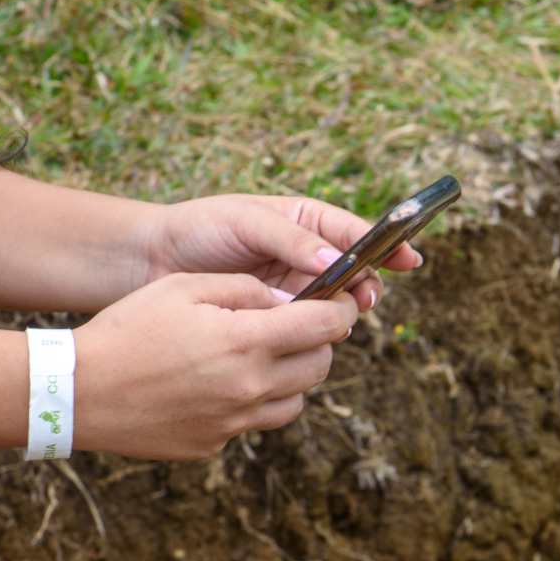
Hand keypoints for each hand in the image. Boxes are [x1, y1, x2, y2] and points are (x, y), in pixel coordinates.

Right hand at [73, 272, 357, 458]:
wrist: (77, 391)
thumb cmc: (128, 328)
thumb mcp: (184, 287)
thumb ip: (244, 290)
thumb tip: (287, 301)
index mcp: (245, 341)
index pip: (324, 327)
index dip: (341, 309)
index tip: (341, 300)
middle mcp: (248, 387)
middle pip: (320, 365)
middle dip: (319, 341)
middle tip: (300, 325)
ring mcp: (233, 423)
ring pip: (296, 399)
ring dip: (293, 375)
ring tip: (263, 354)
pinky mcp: (214, 444)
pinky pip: (256, 422)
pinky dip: (255, 401)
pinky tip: (224, 383)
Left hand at [143, 194, 423, 312]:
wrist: (150, 262)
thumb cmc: (198, 229)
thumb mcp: (245, 222)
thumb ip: (290, 241)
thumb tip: (334, 263)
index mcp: (305, 221)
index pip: (355, 234)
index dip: (385, 246)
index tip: (409, 259)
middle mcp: (306, 257)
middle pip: (354, 274)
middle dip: (364, 286)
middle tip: (363, 299)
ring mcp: (293, 291)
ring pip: (334, 306)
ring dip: (339, 313)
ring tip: (336, 318)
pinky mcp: (276, 321)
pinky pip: (305, 330)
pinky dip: (312, 334)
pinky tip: (310, 338)